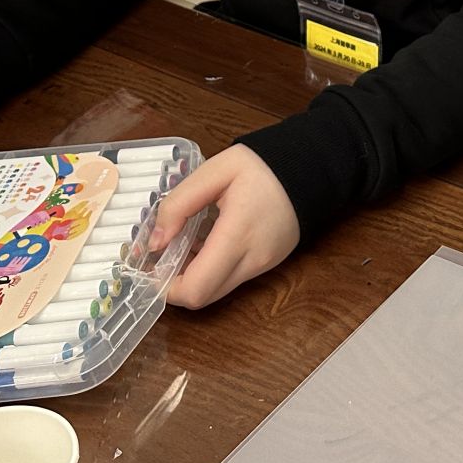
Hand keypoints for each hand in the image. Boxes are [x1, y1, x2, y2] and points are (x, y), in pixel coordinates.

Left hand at [148, 144, 299, 307]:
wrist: (313, 166)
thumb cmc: (263, 165)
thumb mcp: (215, 171)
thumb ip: (179, 204)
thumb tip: (154, 243)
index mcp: (237, 236)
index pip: (196, 289)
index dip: (166, 288)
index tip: (150, 267)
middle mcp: (253, 260)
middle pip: (204, 298)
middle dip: (176, 284)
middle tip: (164, 255)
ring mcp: (264, 265)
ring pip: (218, 290)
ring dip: (195, 276)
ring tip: (187, 242)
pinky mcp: (270, 263)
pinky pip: (233, 278)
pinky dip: (213, 269)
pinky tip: (209, 241)